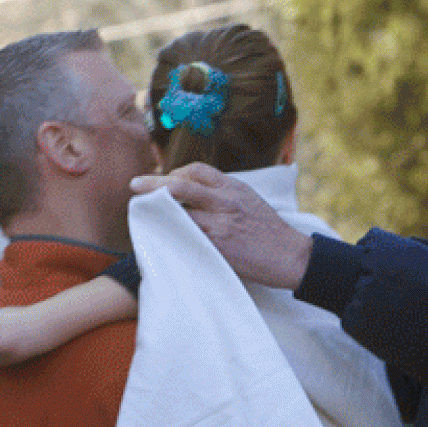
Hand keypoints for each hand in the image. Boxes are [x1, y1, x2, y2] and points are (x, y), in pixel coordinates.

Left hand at [131, 163, 312, 288]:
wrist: (292, 256)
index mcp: (234, 187)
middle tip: (135, 185)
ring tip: (143, 214)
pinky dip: (171, 234)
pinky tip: (159, 237)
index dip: (174, 173)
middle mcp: (225, 200)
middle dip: (154, 183)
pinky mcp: (219, 244)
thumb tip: (198, 200)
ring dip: (157, 211)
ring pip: (179, 210)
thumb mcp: (251, 202)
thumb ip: (225, 197)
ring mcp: (221, 222)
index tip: (161, 180)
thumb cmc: (272, 233)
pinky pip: (186, 235)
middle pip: (181, 184)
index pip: (197, 170)